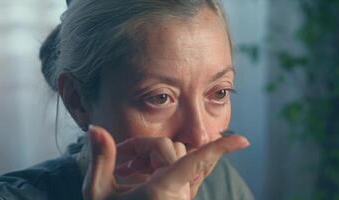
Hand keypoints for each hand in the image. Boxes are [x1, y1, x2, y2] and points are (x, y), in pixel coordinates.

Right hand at [82, 125, 249, 199]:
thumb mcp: (97, 193)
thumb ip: (100, 159)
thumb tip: (95, 127)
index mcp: (162, 191)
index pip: (196, 161)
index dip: (220, 149)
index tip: (243, 141)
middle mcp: (179, 194)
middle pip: (172, 148)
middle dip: (146, 148)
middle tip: (122, 164)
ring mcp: (183, 197)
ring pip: (180, 156)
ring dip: (156, 156)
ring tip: (132, 171)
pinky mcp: (182, 198)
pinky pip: (190, 170)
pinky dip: (180, 161)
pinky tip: (152, 166)